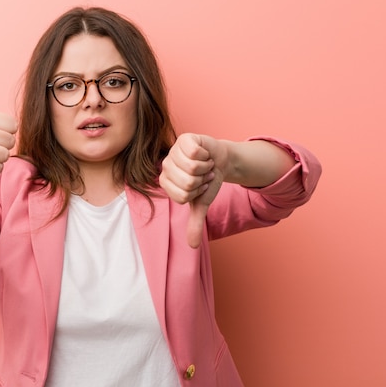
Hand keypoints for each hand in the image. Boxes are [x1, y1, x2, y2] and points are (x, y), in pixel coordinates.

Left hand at [159, 133, 225, 247]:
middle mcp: (166, 166)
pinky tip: (204, 153)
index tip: (198, 187)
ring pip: (192, 167)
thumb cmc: (207, 180)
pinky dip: (206, 155)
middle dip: (202, 181)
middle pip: (187, 182)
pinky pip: (195, 152)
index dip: (196, 192)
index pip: (182, 196)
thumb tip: (192, 247)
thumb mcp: (201, 203)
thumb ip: (195, 223)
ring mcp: (174, 151)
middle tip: (202, 175)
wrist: (220, 161)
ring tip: (204, 165)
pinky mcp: (185, 139)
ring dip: (205, 168)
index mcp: (165, 182)